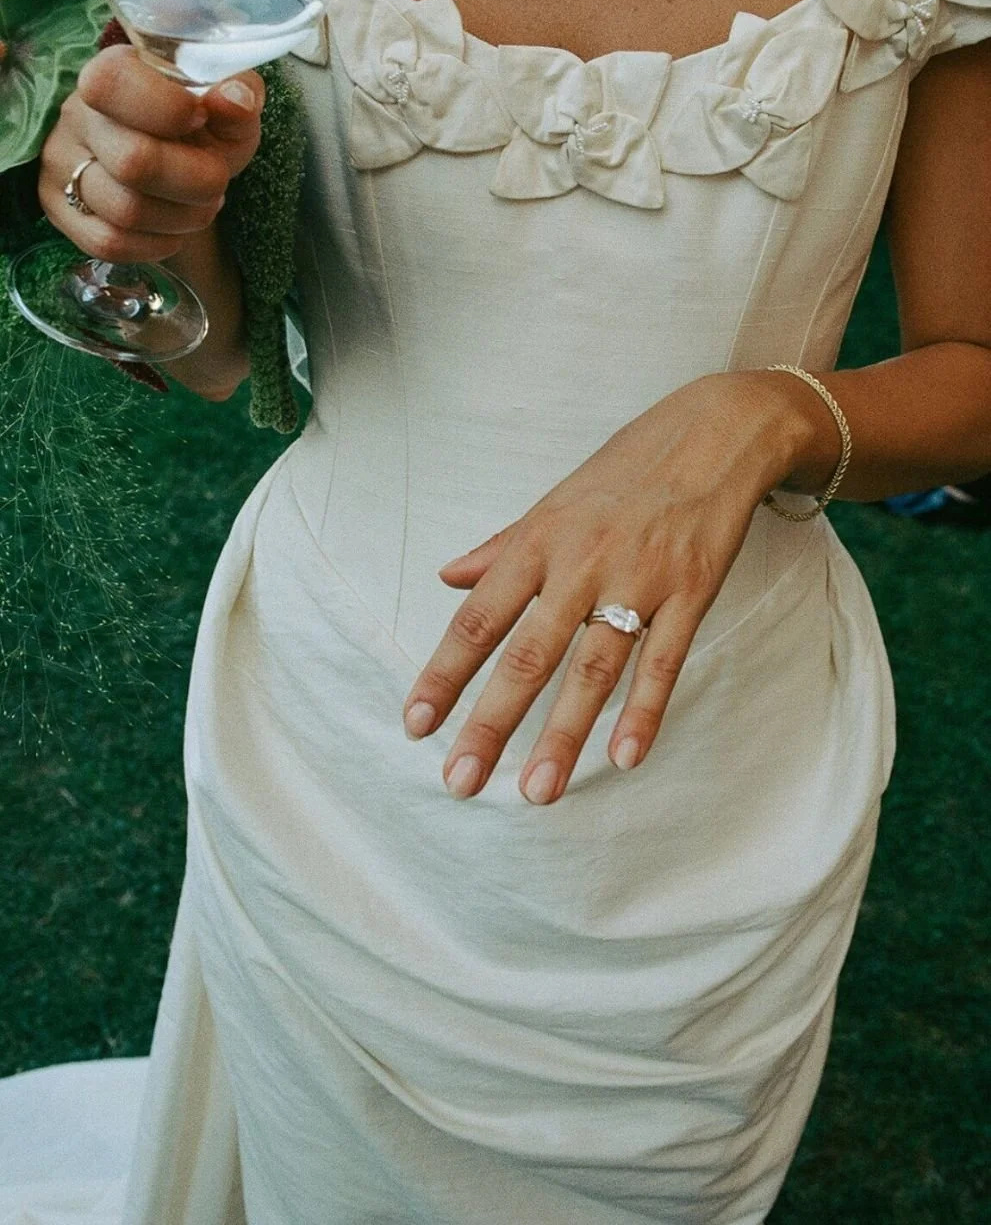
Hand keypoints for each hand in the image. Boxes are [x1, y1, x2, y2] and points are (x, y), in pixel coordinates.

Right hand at [38, 45, 264, 257]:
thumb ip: (239, 95)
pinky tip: (174, 230)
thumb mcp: (229, 106)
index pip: (112, 83)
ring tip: (202, 205)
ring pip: (125, 210)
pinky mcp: (60, 210)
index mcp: (112, 71)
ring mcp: (61, 164)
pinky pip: (109, 242)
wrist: (176, 164)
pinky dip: (156, 244)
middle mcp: (76, 116)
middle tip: (217, 180)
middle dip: (197, 181)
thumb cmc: (202, 129)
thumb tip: (235, 99)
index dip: (169, 110)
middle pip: (133, 161)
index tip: (201, 120)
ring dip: (183, 218)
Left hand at [403, 373, 817, 804]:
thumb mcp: (554, 501)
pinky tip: (625, 756)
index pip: (478, 619)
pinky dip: (646, 709)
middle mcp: (580, 563)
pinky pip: (665, 659)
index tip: (416, 724)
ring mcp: (638, 578)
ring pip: (593, 667)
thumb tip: (447, 577)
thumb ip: (502, 546)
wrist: (715, 432)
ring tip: (537, 792)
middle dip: (490, 721)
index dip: (444, 673)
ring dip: (564, 733)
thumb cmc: (626, 470)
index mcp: (539, 542)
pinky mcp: (692, 590)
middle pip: (527, 653)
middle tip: (460, 780)